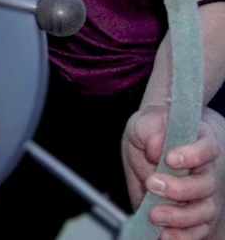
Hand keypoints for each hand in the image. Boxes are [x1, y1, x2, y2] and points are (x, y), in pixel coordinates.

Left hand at [124, 104, 224, 239]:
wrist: (150, 145)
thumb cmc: (152, 132)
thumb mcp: (145, 123)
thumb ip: (150, 129)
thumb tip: (156, 142)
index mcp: (198, 142)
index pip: (206, 148)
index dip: (193, 155)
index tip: (170, 158)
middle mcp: (207, 172)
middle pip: (206, 185)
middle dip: (180, 189)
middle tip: (152, 183)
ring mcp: (204, 196)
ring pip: (204, 211)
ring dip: (180, 216)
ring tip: (154, 215)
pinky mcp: (195, 216)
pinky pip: (198, 231)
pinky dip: (183, 235)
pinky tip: (164, 234)